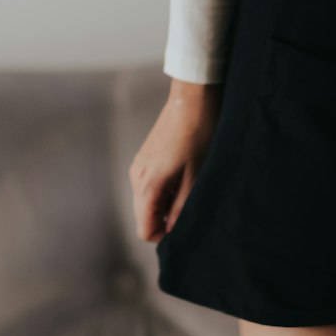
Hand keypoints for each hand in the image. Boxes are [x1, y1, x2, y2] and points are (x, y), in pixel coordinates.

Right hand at [129, 78, 222, 243]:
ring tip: (190, 192)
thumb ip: (183, 208)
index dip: (164, 237)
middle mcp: (136, 177)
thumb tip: (175, 232)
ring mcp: (138, 167)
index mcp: (148, 185)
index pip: (144, 229)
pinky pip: (148, 187)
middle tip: (192, 212)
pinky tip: (183, 178)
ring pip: (146, 202)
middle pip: (143, 217)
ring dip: (165, 205)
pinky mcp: (144, 159)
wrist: (193, 98)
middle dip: (165, 222)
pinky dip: (163, 191)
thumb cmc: (199, 134)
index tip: (186, 230)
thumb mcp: (197, 176)